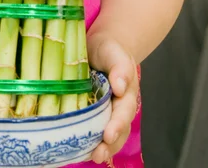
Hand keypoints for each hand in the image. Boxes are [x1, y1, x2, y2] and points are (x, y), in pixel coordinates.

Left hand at [87, 38, 139, 163]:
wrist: (100, 49)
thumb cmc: (108, 51)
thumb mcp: (114, 52)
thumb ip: (120, 67)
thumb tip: (121, 87)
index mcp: (126, 93)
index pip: (124, 111)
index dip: (117, 124)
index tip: (108, 135)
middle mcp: (119, 107)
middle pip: (119, 129)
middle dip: (110, 143)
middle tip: (99, 153)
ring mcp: (108, 114)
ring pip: (111, 136)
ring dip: (104, 148)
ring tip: (94, 157)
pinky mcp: (95, 116)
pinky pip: (96, 133)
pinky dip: (91, 144)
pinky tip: (81, 152)